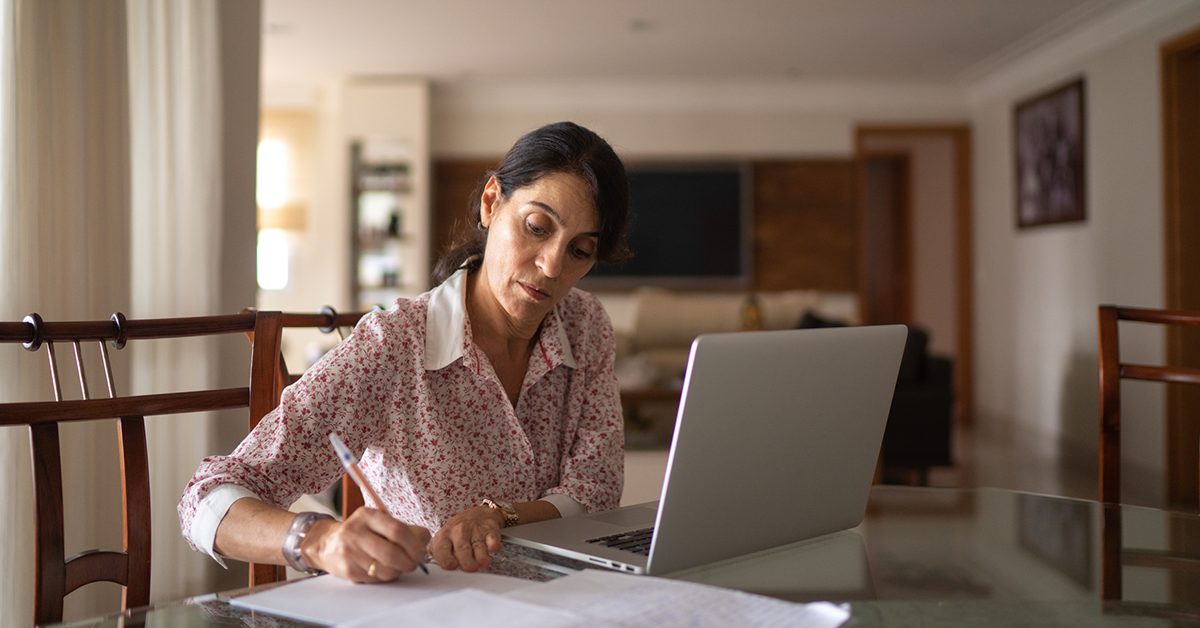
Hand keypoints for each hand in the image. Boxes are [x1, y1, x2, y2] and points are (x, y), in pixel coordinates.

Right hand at [302, 508, 430, 582]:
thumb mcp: (378, 522)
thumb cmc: (360, 532)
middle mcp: (356, 532)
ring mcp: (350, 552)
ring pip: (385, 569)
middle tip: (414, 563)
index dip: (414, 544)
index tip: (420, 552)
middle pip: (392, 553)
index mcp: (368, 516)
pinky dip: (385, 577)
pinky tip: (382, 569)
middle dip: (409, 562)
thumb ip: (403, 528)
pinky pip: (375, 579)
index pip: (397, 530)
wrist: (327, 544)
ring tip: (398, 566)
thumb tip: (425, 539)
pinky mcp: (348, 570)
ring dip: (398, 571)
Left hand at [429, 505, 503, 571]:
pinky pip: (492, 538)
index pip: (441, 549)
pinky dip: (493, 544)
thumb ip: (440, 555)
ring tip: (482, 564)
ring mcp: (475, 530)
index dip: (447, 560)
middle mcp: (458, 532)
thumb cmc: (457, 533)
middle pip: (461, 549)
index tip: (452, 567)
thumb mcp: (444, 540)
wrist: (477, 514)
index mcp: (444, 536)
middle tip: (470, 568)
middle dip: (466, 561)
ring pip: (478, 546)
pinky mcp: (490, 530)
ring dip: (481, 556)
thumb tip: (440, 574)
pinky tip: (493, 548)